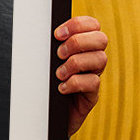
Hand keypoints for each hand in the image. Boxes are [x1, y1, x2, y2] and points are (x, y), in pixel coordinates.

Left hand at [54, 15, 107, 136]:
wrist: (44, 115)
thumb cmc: (43, 83)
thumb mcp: (45, 61)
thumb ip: (50, 46)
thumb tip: (38, 29)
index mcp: (81, 46)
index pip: (92, 25)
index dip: (78, 24)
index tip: (57, 34)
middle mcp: (91, 59)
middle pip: (101, 39)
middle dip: (78, 42)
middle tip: (59, 54)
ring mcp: (93, 76)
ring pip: (100, 59)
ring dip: (75, 63)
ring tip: (59, 74)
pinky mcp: (92, 95)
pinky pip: (93, 82)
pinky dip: (75, 83)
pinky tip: (61, 88)